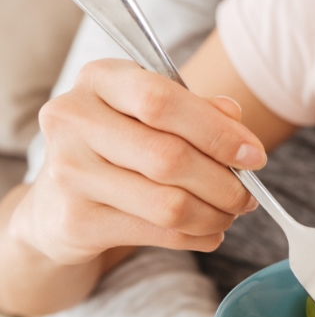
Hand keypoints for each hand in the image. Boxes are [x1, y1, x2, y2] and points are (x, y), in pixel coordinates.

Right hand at [13, 59, 264, 263]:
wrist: (58, 203)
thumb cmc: (121, 145)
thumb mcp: (155, 114)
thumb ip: (198, 110)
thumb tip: (235, 119)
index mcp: (100, 79)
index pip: (163, 101)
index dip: (218, 133)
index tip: (255, 157)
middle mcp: (74, 119)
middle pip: (169, 157)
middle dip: (225, 183)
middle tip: (248, 196)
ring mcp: (68, 172)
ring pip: (168, 203)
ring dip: (214, 215)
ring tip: (230, 214)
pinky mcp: (76, 221)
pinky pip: (157, 234)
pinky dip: (196, 237)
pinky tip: (209, 233)